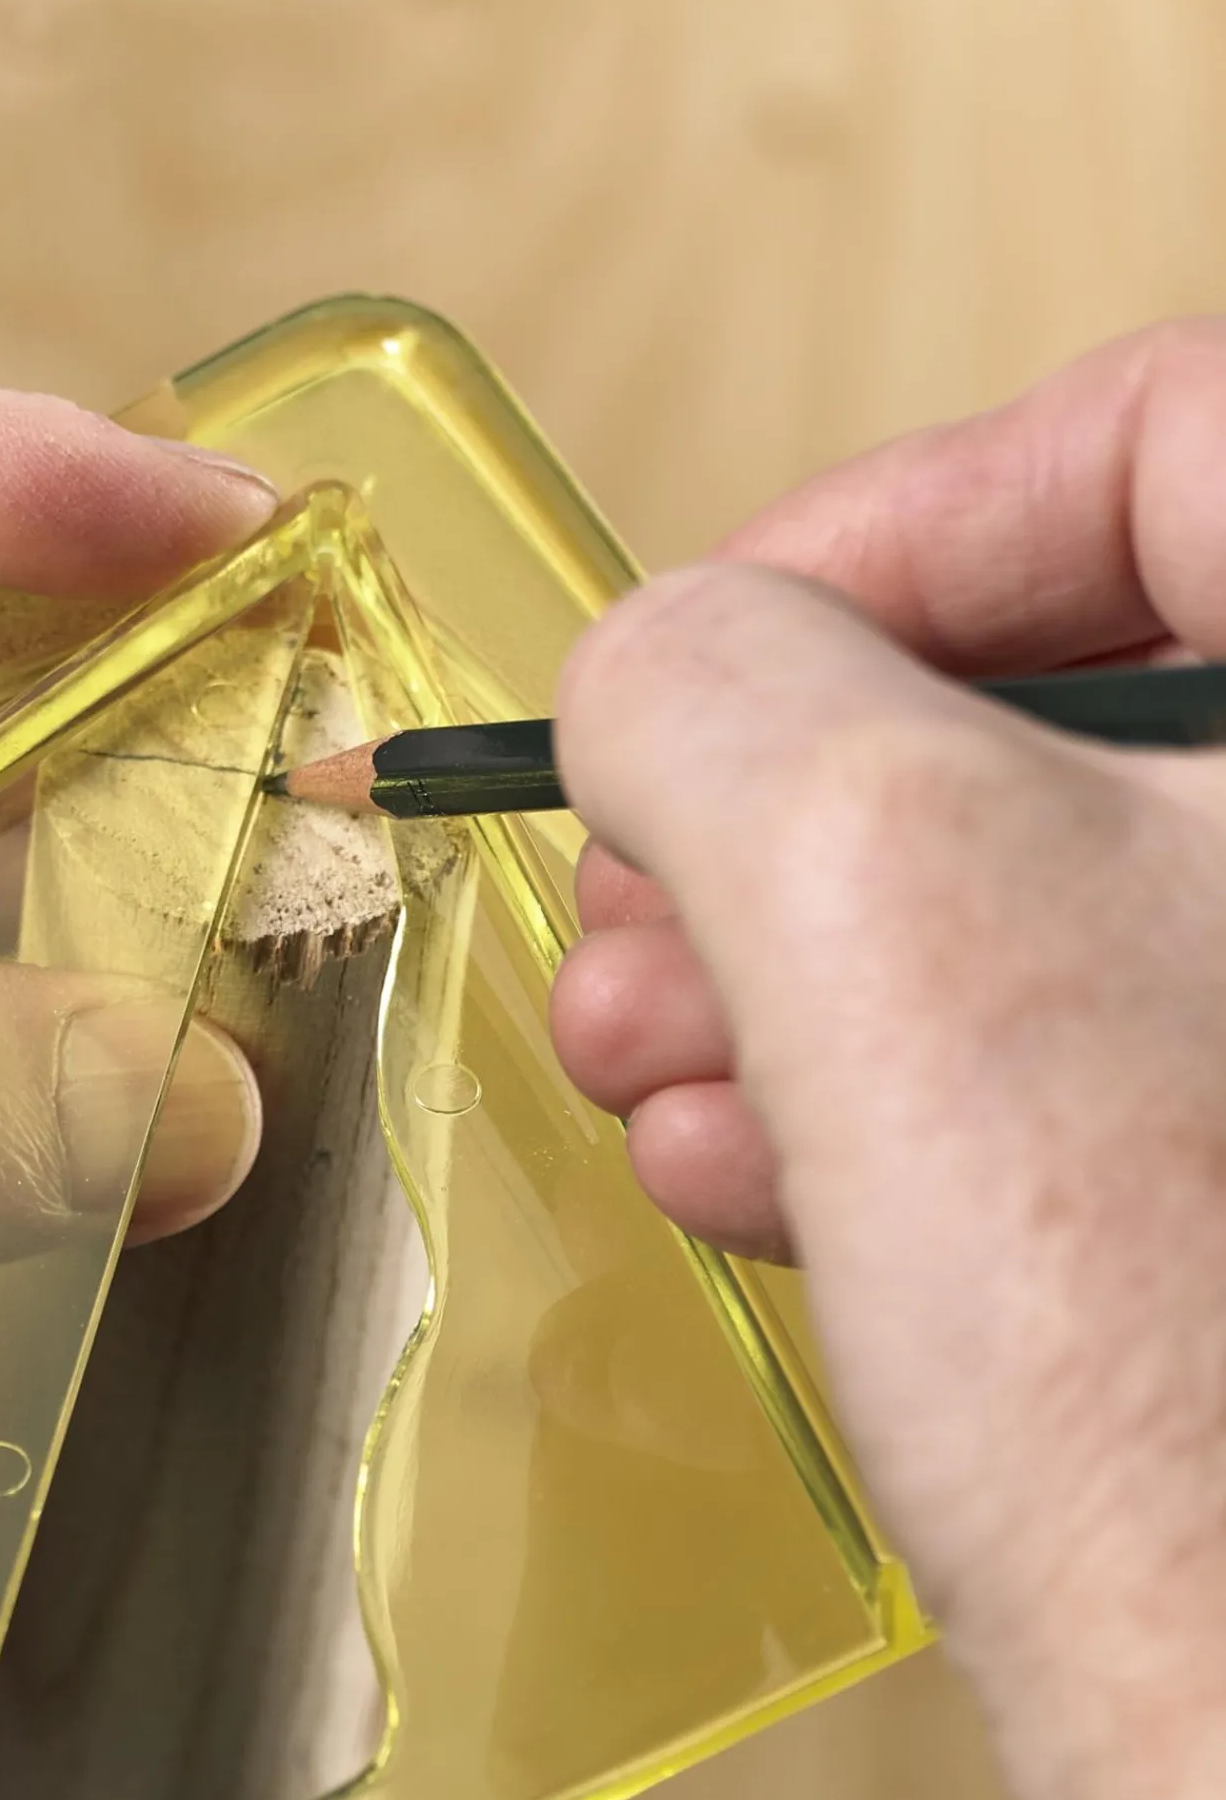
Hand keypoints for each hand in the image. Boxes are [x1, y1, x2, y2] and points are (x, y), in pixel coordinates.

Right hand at [548, 318, 1225, 1799]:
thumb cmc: (1179, 1359)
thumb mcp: (873, 905)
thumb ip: (721, 688)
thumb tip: (655, 667)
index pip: (1171, 439)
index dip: (874, 533)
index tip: (678, 669)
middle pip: (1103, 701)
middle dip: (801, 818)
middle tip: (628, 918)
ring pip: (1086, 911)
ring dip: (822, 980)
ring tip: (657, 1081)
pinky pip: (1118, 1074)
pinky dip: (924, 1102)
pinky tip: (771, 1171)